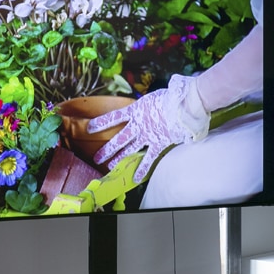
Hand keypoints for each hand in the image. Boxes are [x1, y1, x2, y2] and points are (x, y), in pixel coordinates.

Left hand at [87, 74, 208, 183]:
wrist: (184, 104)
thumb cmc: (173, 96)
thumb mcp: (154, 97)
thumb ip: (147, 105)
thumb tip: (149, 107)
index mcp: (136, 110)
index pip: (114, 117)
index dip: (101, 123)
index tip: (89, 128)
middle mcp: (138, 124)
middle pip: (119, 139)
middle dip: (107, 149)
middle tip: (96, 158)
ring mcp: (147, 135)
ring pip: (129, 149)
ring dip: (119, 158)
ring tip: (109, 166)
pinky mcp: (158, 143)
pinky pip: (149, 158)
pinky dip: (142, 168)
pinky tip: (135, 178)